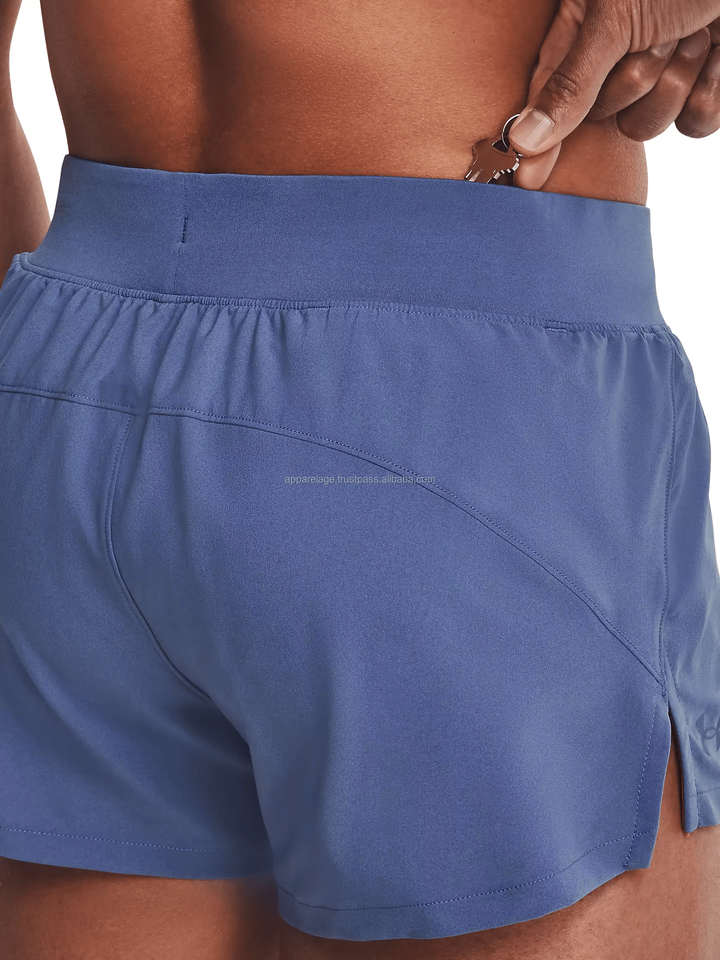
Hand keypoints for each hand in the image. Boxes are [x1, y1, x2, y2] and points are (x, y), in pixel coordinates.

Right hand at [506, 0, 719, 190]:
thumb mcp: (615, 17)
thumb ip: (570, 83)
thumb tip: (524, 139)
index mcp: (584, 28)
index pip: (548, 97)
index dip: (539, 142)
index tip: (528, 181)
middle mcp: (618, 55)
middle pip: (602, 117)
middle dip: (634, 81)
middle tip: (659, 35)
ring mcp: (663, 74)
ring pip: (646, 126)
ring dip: (676, 81)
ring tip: (693, 30)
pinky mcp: (704, 88)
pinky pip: (693, 126)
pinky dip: (711, 90)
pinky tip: (718, 52)